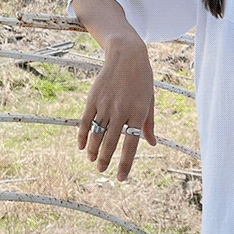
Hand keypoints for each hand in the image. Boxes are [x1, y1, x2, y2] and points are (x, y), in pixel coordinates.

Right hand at [78, 37, 155, 181]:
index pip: (131, 145)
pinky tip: (81, 146)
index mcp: (138, 114)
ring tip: (92, 160)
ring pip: (97, 134)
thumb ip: (149, 124)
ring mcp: (106, 105)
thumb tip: (151, 144)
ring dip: (93, 150)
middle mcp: (121, 111)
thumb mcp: (150, 101)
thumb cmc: (142, 80)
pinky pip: (86, 122)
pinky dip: (82, 135)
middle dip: (105, 160)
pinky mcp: (93, 99)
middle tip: (101, 170)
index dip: (125, 164)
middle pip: (111, 142)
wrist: (127, 56)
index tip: (120, 178)